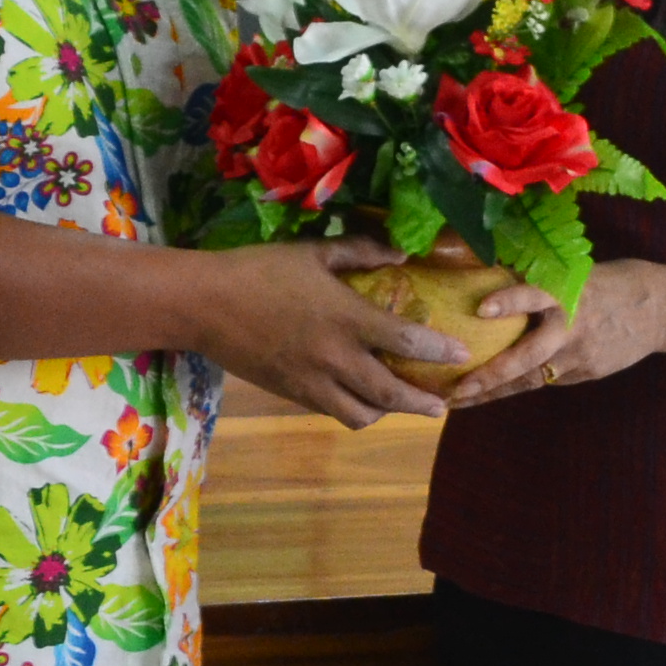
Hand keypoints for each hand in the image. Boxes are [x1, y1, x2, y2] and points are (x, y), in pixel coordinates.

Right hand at [192, 239, 459, 425]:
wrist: (204, 305)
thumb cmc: (259, 270)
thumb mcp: (313, 251)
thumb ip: (360, 252)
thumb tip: (400, 253)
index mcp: (346, 317)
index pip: (406, 342)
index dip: (439, 352)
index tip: (461, 355)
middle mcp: (335, 357)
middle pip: (391, 394)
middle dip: (423, 404)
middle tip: (443, 406)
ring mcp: (312, 382)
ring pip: (361, 414)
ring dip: (387, 413)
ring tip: (399, 407)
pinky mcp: (292, 394)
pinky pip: (331, 410)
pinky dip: (352, 408)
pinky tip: (358, 398)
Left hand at [445, 257, 665, 406]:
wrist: (662, 309)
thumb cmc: (612, 283)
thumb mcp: (578, 275)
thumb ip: (542, 286)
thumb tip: (492, 287)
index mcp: (568, 293)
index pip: (535, 294)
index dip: (510, 301)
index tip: (482, 308)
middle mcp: (571, 327)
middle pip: (527, 357)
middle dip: (489, 376)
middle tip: (457, 389)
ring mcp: (580, 355)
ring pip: (531, 378)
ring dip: (494, 391)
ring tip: (459, 400)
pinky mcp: (587, 372)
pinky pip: (548, 379)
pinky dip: (520, 385)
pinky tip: (493, 392)